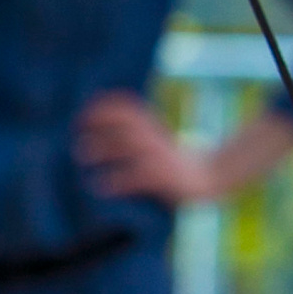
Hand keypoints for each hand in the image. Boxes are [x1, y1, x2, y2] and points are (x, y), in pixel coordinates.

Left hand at [76, 89, 219, 207]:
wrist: (214, 178)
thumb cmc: (180, 165)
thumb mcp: (158, 143)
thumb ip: (137, 136)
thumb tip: (107, 137)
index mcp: (153, 128)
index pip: (126, 108)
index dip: (103, 108)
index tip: (83, 115)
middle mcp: (154, 139)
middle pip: (122, 124)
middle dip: (98, 125)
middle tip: (78, 133)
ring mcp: (158, 157)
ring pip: (126, 146)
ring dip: (102, 147)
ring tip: (82, 155)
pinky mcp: (162, 178)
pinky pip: (135, 177)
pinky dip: (115, 180)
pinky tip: (100, 186)